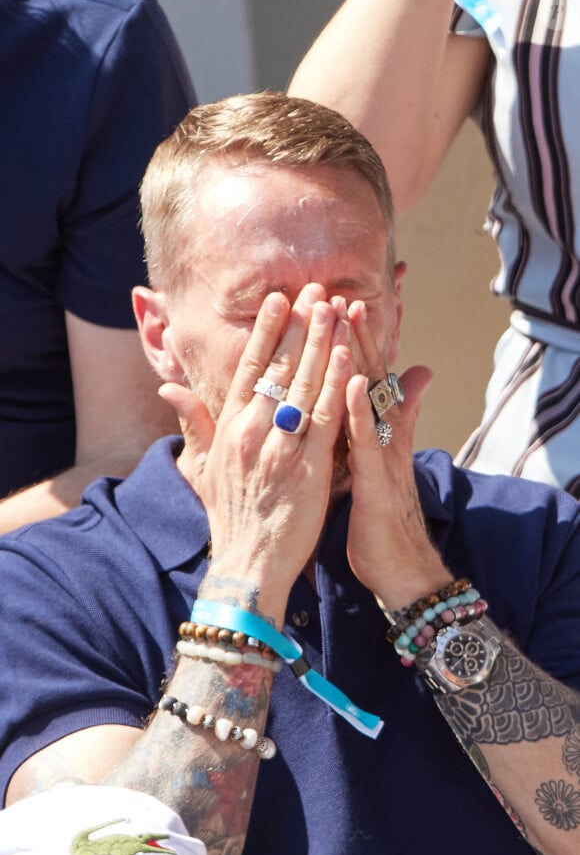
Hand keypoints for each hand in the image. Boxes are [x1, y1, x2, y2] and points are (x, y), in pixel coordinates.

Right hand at [160, 285, 352, 623]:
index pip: (248, 368)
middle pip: (279, 367)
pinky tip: (349, 356)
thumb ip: (193, 424)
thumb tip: (169, 387)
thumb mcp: (201, 468)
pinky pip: (327, 418)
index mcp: (228, 428)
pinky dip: (338, 385)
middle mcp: (251, 431)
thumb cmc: (229, 516)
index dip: (265, 331)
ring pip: (304, 384)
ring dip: (321, 343)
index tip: (279, 299)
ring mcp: (280, 448)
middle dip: (299, 325)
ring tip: (335, 309)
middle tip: (315, 290)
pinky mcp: (309, 468)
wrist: (248, 564)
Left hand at [344, 302, 450, 610]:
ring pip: (367, 396)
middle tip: (341, 291)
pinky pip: (365, 440)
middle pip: (364, 374)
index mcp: (369, 432)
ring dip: (357, 355)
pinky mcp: (376, 480)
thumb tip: (408, 381)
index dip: (348, 341)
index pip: (358, 376)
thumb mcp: (376, 465)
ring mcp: (380, 454)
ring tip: (347, 315)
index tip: (334, 303)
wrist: (398, 567)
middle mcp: (378, 436)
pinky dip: (360, 410)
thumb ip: (385, 422)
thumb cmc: (379, 517)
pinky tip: (353, 382)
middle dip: (353, 334)